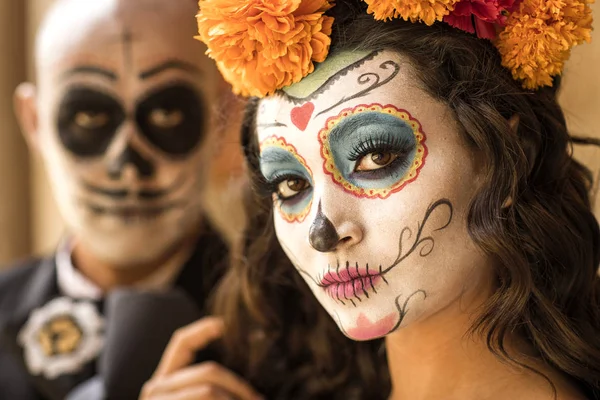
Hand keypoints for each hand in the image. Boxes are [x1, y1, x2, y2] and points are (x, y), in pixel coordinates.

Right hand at [140, 317, 262, 399]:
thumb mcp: (202, 397)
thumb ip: (214, 387)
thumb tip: (250, 380)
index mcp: (165, 381)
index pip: (181, 342)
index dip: (203, 329)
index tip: (224, 324)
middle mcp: (155, 388)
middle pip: (208, 371)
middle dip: (239, 387)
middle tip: (259, 399)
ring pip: (208, 389)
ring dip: (235, 399)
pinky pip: (204, 395)